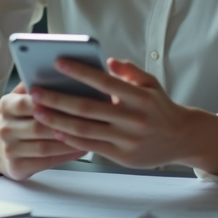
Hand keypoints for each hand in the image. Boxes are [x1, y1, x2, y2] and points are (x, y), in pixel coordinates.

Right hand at [0, 83, 85, 179]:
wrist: (2, 146)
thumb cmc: (22, 118)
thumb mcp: (22, 97)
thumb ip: (38, 85)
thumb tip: (61, 75)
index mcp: (6, 105)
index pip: (28, 102)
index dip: (51, 103)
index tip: (75, 99)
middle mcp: (5, 127)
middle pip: (38, 126)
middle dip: (65, 124)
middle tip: (90, 120)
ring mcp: (9, 149)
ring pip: (44, 146)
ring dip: (69, 141)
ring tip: (90, 135)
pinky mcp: (17, 166)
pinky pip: (46, 161)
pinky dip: (66, 155)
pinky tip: (81, 148)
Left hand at [28, 57, 200, 169]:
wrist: (181, 138)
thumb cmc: (160, 107)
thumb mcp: (151, 83)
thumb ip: (130, 71)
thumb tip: (109, 60)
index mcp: (139, 97)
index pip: (104, 81)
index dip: (80, 72)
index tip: (58, 63)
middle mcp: (132, 119)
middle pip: (88, 108)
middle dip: (58, 99)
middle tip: (36, 91)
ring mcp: (127, 140)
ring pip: (85, 130)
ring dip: (58, 120)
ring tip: (38, 111)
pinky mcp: (122, 156)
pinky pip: (91, 146)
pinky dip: (71, 139)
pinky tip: (55, 130)